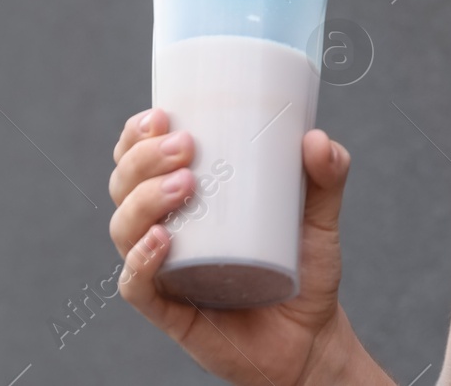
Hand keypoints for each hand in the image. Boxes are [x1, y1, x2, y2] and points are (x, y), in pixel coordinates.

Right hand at [109, 108, 360, 385]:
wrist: (311, 336)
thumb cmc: (304, 269)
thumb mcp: (319, 215)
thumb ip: (326, 175)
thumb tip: (317, 139)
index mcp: (188, 199)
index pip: (142, 159)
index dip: (137, 135)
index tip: (161, 115)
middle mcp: (164, 229)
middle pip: (125, 186)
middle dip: (143, 160)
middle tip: (185, 147)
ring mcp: (163, 270)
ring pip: (124, 229)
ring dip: (143, 201)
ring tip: (185, 185)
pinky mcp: (169, 310)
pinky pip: (136, 285)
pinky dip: (140, 260)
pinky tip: (161, 240)